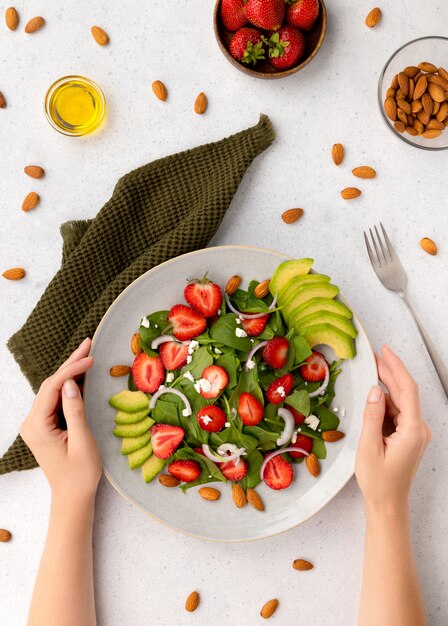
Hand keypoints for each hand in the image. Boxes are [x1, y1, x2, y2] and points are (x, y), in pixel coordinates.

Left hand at [20, 338, 101, 502]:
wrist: (72, 498)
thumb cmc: (80, 475)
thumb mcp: (83, 442)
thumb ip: (75, 411)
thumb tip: (71, 383)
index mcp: (38, 426)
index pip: (53, 387)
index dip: (72, 369)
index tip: (91, 358)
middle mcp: (32, 422)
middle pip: (51, 385)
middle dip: (70, 364)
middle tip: (88, 344)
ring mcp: (37, 424)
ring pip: (53, 390)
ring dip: (70, 372)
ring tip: (87, 354)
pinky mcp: (45, 426)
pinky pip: (56, 399)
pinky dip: (69, 385)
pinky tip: (82, 375)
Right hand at [355, 344, 430, 509]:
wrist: (388, 504)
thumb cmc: (378, 481)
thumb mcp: (369, 447)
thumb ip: (372, 416)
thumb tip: (374, 391)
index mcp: (413, 430)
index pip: (407, 390)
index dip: (396, 367)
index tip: (385, 351)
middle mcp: (419, 429)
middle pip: (405, 393)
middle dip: (390, 372)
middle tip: (373, 356)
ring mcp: (415, 433)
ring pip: (400, 402)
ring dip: (385, 388)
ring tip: (369, 373)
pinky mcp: (409, 437)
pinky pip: (398, 413)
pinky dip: (385, 403)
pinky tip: (373, 397)